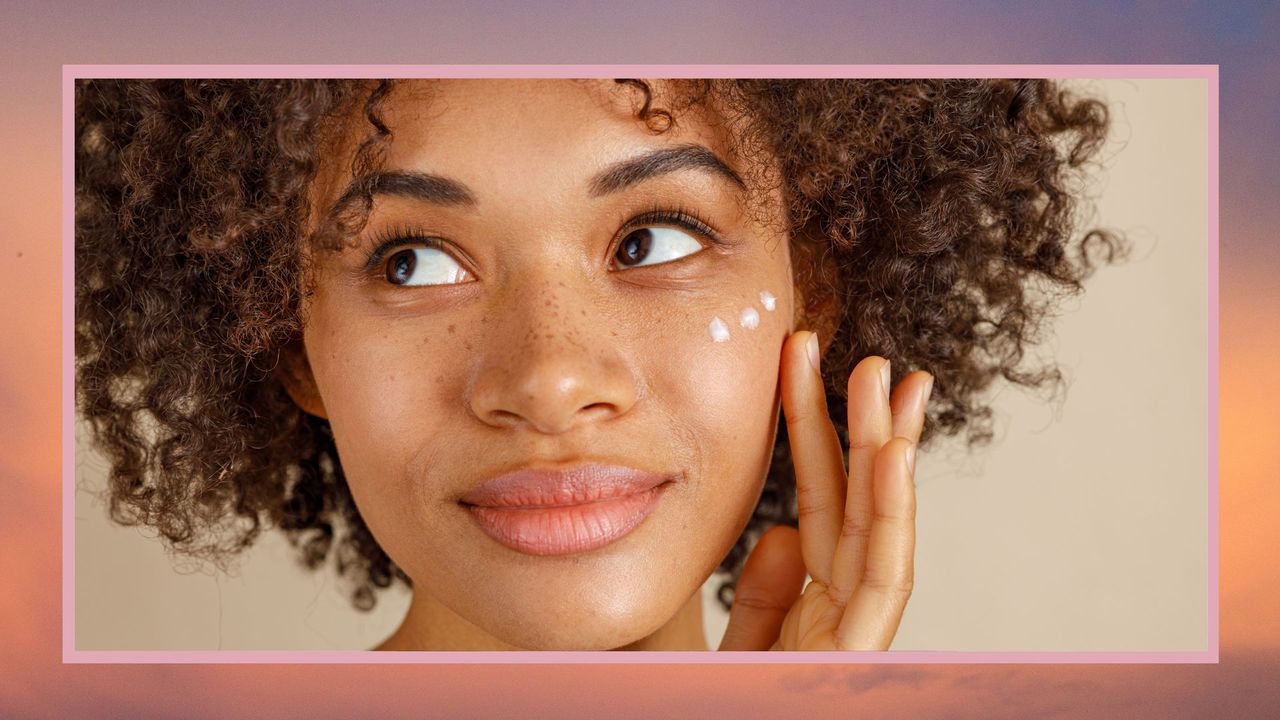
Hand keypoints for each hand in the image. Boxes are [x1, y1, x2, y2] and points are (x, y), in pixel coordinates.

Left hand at [719, 331, 929, 650]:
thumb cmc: (730, 714)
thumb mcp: (741, 648)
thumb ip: (763, 598)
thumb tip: (781, 532)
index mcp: (817, 608)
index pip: (819, 503)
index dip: (816, 431)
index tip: (805, 363)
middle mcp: (846, 615)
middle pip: (859, 503)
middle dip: (871, 427)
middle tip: (877, 358)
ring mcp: (858, 637)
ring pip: (880, 526)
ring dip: (889, 449)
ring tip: (899, 382)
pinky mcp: (860, 658)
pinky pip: (882, 580)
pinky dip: (892, 515)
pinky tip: (892, 455)